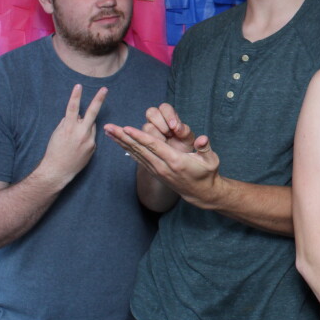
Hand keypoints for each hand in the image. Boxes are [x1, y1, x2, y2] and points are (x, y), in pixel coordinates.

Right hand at [39, 84, 107, 185]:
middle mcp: (80, 133)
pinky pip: (91, 136)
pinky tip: (78, 146)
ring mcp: (89, 140)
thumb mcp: (57, 133)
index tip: (79, 85)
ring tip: (74, 138)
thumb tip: (76, 116)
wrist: (58, 170)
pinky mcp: (93, 147)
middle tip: (104, 89)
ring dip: (84, 126)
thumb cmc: (54, 150)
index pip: (73, 108)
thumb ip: (67, 122)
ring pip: (90, 125)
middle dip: (98, 99)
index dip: (75, 96)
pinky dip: (85, 137)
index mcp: (68, 128)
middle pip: (92, 113)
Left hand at [103, 123, 226, 208]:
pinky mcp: (154, 172)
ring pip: (136, 153)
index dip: (139, 136)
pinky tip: (119, 142)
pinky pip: (138, 158)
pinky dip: (127, 149)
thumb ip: (205, 148)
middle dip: (122, 137)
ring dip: (121, 142)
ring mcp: (157, 170)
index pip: (154, 146)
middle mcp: (162, 166)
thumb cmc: (207, 173)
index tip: (125, 128)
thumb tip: (203, 139)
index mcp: (175, 161)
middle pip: (139, 149)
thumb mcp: (211, 160)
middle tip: (108, 127)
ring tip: (108, 132)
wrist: (201, 193)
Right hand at [142, 103, 195, 152]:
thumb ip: (185, 131)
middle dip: (160, 123)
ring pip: (146, 127)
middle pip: (151, 112)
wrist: (177, 160)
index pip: (164, 107)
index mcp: (169, 116)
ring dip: (156, 135)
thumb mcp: (188, 139)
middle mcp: (156, 121)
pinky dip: (149, 143)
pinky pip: (140, 139)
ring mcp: (148, 131)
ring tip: (165, 144)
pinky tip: (158, 149)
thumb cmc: (184, 146)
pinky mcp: (143, 141)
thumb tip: (178, 128)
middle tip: (169, 134)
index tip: (174, 127)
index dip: (168, 115)